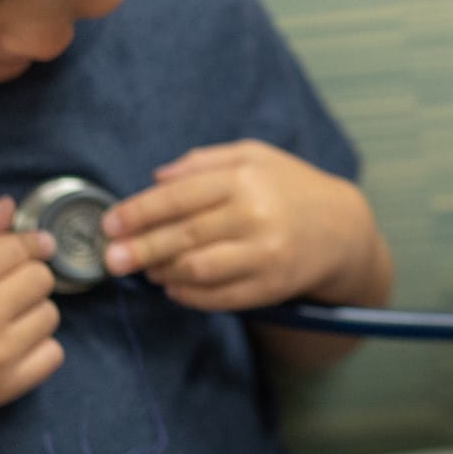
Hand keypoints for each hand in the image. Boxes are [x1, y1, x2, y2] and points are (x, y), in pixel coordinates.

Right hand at [0, 198, 62, 426]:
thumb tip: (10, 206)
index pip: (21, 248)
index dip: (30, 243)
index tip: (33, 247)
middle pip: (42, 279)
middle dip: (27, 277)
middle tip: (1, 289)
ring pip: (51, 315)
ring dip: (32, 313)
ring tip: (0, 320)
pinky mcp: (6, 385)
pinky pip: (54, 354)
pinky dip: (38, 348)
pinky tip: (9, 345)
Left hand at [101, 141, 390, 312]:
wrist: (342, 229)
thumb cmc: (289, 187)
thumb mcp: (253, 156)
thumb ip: (202, 162)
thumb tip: (155, 178)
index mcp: (245, 179)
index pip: (178, 197)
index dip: (138, 212)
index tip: (110, 224)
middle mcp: (255, 216)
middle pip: (182, 237)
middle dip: (139, 249)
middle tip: (111, 259)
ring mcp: (264, 255)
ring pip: (196, 270)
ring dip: (161, 272)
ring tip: (145, 269)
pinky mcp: (269, 287)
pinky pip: (217, 297)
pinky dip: (187, 294)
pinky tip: (173, 286)